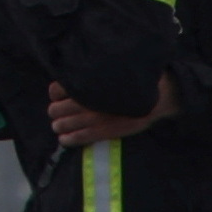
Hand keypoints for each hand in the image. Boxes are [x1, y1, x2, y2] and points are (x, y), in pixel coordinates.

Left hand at [47, 76, 176, 146]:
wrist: (156, 97)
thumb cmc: (132, 82)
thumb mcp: (110, 71)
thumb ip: (93, 73)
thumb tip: (76, 75)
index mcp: (87, 83)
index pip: (57, 89)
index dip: (55, 94)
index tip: (58, 96)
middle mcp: (86, 100)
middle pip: (56, 109)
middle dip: (56, 111)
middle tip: (59, 112)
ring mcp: (92, 117)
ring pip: (62, 124)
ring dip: (59, 126)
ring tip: (60, 126)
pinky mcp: (101, 132)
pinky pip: (76, 138)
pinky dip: (67, 139)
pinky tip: (65, 139)